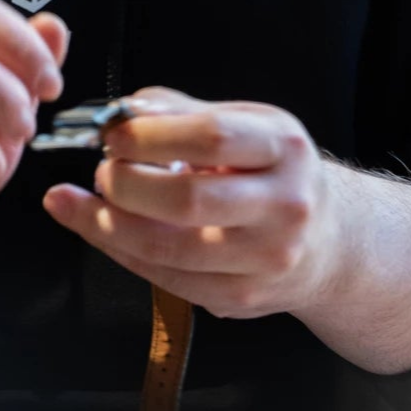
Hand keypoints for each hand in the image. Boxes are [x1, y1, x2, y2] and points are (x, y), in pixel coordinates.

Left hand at [40, 86, 342, 320]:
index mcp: (283, 148)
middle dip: (127, 184)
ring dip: (110, 226)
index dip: (150, 136)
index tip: (112, 134)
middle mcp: (283, 206)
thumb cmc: (275, 171)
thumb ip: (183, 113)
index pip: (211, 137)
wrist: (328, 240)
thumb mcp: (247, 124)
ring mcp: (264, 259)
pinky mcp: (241, 298)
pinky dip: (123, 253)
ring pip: (171, 249)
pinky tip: (100, 231)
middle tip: (102, 170)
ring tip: (82, 203)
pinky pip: (168, 279)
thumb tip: (120, 113)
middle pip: (189, 200)